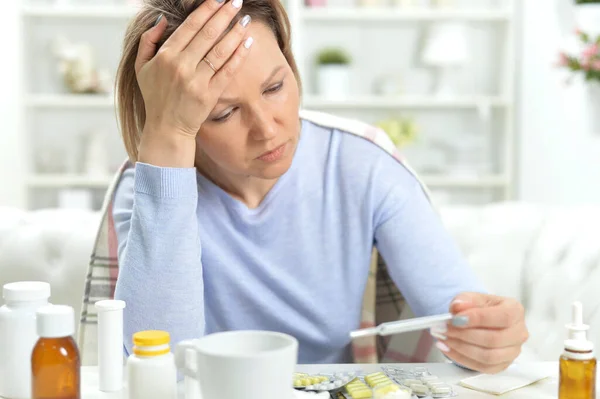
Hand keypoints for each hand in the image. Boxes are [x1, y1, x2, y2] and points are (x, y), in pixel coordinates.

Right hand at [135, 0, 252, 163]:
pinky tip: (247, 43)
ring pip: (220, 51)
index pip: (189, 26)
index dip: (205, 10)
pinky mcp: (210, 94)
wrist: (166, 128)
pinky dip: (239, 56)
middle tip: (236, 1)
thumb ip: (148, 41)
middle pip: (208, 34)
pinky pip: (227, 70)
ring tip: (246, 20)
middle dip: (224, 14)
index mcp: (165, 55)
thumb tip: (162, 20)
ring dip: (235, 33)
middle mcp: (181, 66)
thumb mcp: (141, 67)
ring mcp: (196, 80)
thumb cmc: (155, 97)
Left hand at [430, 292, 528, 373]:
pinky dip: (462, 358)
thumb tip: (458, 306)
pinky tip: (448, 348)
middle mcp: (519, 332)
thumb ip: (464, 300)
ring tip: (444, 338)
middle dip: (465, 335)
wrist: (479, 319)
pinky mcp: (502, 365)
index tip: (456, 318)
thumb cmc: (479, 307)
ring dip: (462, 348)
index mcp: (515, 310)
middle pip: (494, 339)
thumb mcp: (471, 297)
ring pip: (488, 356)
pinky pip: (482, 367)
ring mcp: (512, 351)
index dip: (479, 318)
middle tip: (444, 329)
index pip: (503, 317)